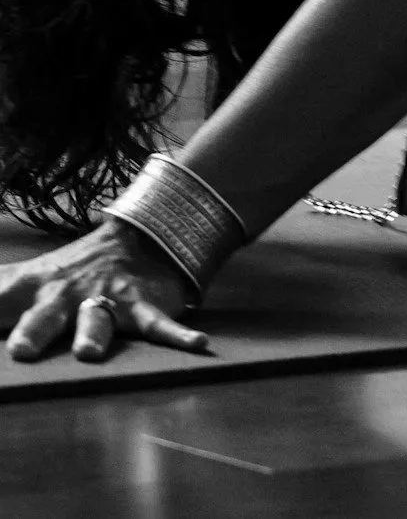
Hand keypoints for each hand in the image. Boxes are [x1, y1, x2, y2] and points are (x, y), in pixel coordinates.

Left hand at [0, 217, 210, 363]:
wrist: (140, 237)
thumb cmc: (73, 271)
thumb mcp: (28, 277)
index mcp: (35, 288)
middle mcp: (67, 294)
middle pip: (46, 315)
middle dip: (34, 331)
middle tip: (23, 350)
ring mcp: (107, 299)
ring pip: (98, 321)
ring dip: (92, 336)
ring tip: (87, 355)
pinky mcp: (143, 305)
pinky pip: (160, 324)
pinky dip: (178, 336)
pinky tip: (196, 346)